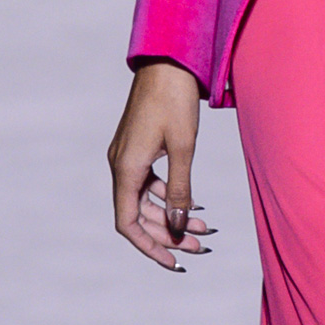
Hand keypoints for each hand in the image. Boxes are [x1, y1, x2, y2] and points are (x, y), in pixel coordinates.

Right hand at [109, 61, 213, 271]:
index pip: (128, 223)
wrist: (168, 62)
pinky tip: (193, 204)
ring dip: (172, 217)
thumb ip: (179, 189)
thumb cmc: (175, 100)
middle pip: (140, 216)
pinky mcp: (138, 149)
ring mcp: (128, 157)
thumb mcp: (184, 148)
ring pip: (147, 201)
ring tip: (203, 230)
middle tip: (200, 246)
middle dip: (169, 234)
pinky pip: (149, 183)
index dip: (150, 247)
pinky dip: (169, 196)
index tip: (174, 262)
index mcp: (126, 168)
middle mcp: (121, 166)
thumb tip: (177, 224)